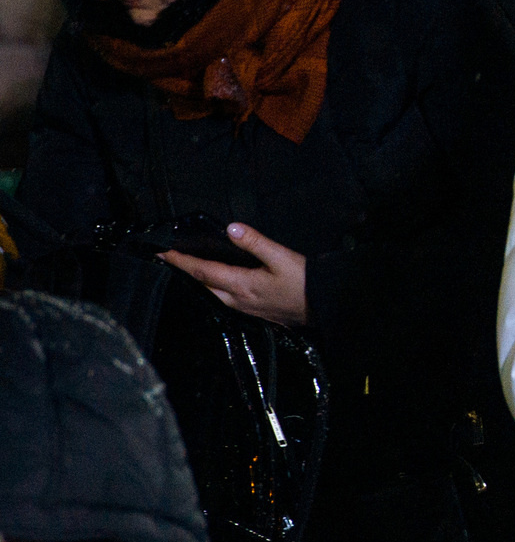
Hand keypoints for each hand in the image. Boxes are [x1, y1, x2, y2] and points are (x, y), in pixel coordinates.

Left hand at [164, 223, 307, 327]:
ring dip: (198, 283)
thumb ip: (256, 242)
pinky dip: (213, 291)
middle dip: (184, 273)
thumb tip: (232, 229)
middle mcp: (238, 300)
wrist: (326, 305)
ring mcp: (246, 309)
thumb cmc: (306, 283)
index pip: (202, 271)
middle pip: (202, 286)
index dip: (180, 261)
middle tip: (170, 261)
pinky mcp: (256, 312)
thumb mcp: (282, 257)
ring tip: (189, 271)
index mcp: (241, 284)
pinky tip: (218, 287)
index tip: (161, 252)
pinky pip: (225, 302)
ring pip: (212, 296)